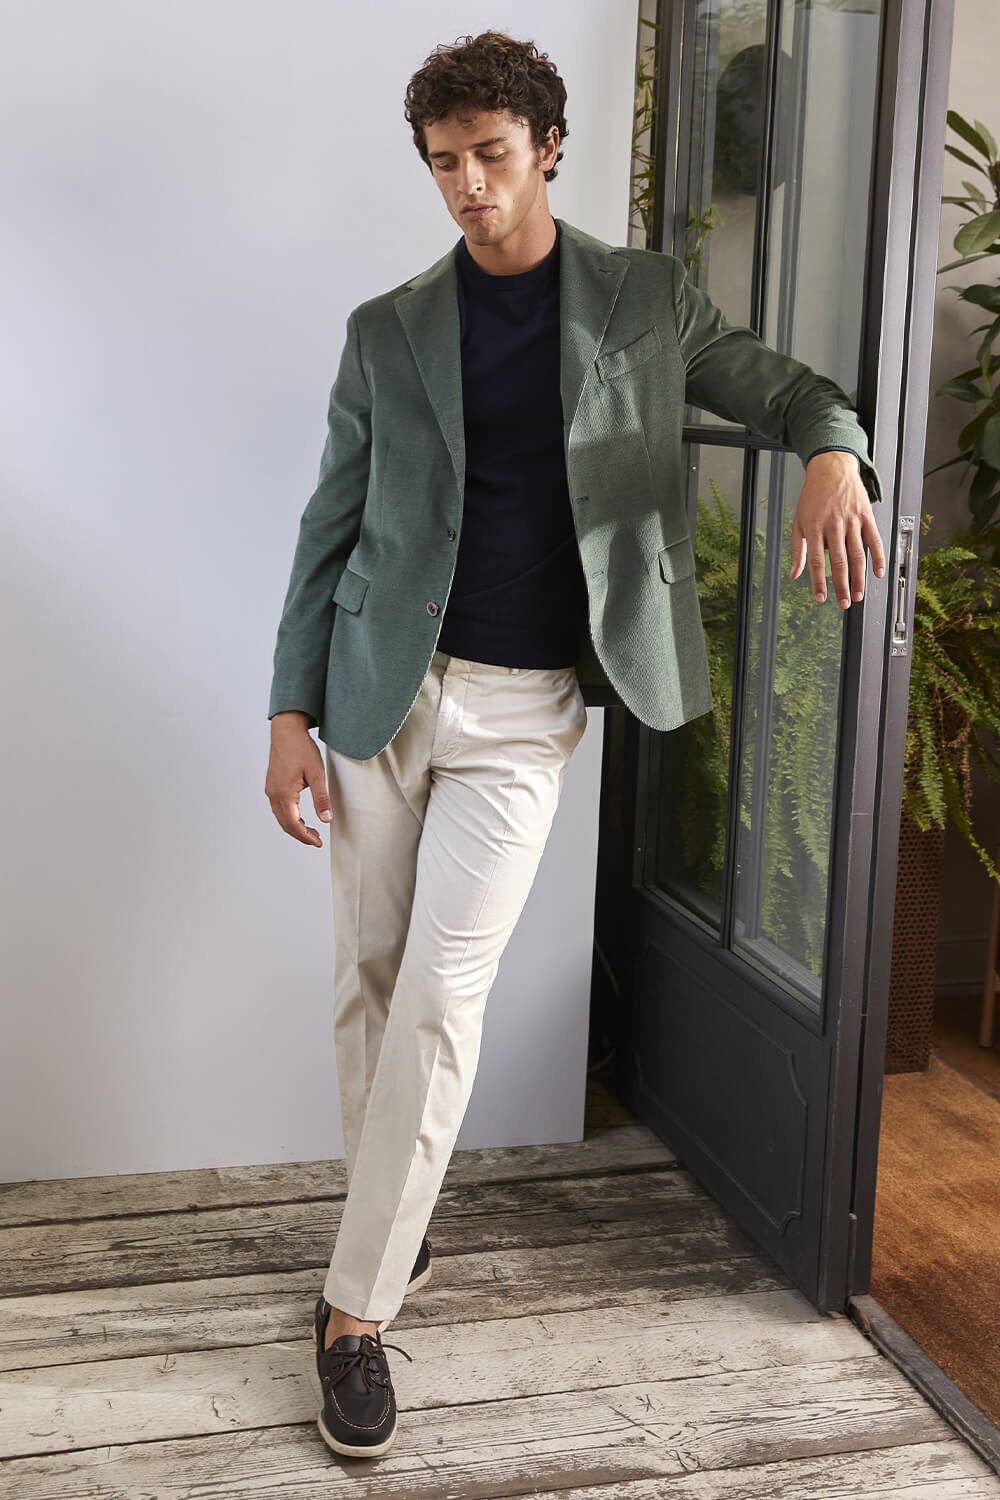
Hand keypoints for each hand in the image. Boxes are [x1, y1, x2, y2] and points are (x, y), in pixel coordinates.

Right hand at [265, 713, 332, 846]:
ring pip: (281, 817)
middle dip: (300, 835)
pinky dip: (289, 817)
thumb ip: (321, 798)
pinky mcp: (272, 785)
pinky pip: (278, 808)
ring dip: (294, 826)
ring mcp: (270, 790)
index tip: (318, 842)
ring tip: (310, 830)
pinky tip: (300, 816)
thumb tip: (326, 819)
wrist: (286, 731)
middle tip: (316, 839)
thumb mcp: (317, 774)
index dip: (306, 837)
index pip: (294, 825)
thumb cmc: (301, 749)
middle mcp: (273, 794)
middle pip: (285, 824)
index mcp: (284, 794)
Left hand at [789, 450, 885, 607]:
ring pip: (857, 554)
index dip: (818, 582)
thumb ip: (797, 550)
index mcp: (814, 528)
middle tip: (843, 603)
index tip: (821, 599)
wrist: (831, 468)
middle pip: (839, 562)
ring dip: (858, 578)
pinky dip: (878, 557)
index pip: (816, 561)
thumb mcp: (798, 521)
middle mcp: (833, 525)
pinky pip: (874, 539)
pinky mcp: (866, 516)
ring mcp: (851, 520)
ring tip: (857, 595)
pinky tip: (878, 573)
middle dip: (841, 586)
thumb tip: (794, 574)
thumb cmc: (813, 496)